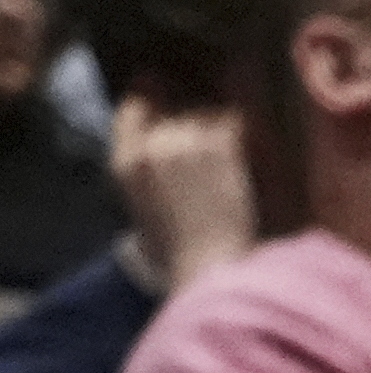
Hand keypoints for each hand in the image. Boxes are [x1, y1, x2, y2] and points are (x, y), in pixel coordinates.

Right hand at [110, 96, 251, 294]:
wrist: (207, 264)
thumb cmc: (178, 248)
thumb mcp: (143, 206)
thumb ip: (143, 166)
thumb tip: (154, 125)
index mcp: (125, 162)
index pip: (133, 110)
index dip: (154, 109)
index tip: (170, 115)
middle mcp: (151, 147)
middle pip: (174, 116)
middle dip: (192, 130)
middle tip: (210, 159)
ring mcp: (184, 145)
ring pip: (203, 118)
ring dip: (216, 133)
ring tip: (225, 162)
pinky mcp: (218, 149)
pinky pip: (231, 123)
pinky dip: (238, 130)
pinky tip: (242, 144)